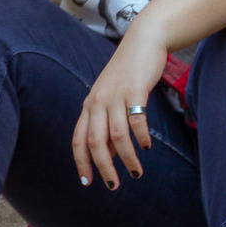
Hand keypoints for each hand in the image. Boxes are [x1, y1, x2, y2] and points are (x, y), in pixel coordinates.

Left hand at [72, 16, 168, 189]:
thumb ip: (107, 124)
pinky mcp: (135, 90)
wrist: (143, 41)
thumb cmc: (128, 74)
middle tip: (113, 185)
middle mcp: (98, 102)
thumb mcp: (111, 98)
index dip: (81, 163)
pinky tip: (147, 147)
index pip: (78, 140)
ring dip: (127, 158)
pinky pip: (136, 121)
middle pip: (95, 142)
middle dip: (103, 168)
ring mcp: (116, 96)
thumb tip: (107, 156)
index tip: (87, 183)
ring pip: (117, 136)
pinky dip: (141, 137)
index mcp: (89, 105)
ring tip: (136, 173)